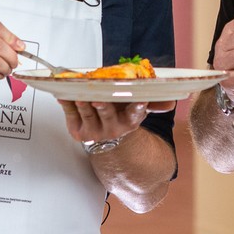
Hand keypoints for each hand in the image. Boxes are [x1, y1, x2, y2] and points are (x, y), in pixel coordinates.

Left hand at [57, 100, 175, 142]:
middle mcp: (113, 128)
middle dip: (104, 107)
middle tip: (99, 99)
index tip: (139, 100)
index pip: (135, 113)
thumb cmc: (121, 115)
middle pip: (108, 114)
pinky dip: (66, 105)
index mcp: (130, 121)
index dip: (137, 107)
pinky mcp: (78, 132)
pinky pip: (71, 116)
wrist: (107, 138)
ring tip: (79, 95)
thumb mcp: (137, 109)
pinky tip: (63, 95)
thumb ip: (152, 103)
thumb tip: (171, 102)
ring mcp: (94, 131)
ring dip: (82, 104)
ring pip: (88, 115)